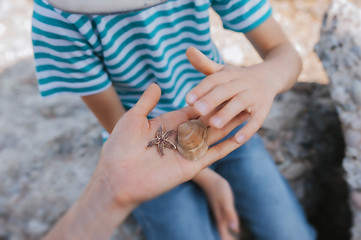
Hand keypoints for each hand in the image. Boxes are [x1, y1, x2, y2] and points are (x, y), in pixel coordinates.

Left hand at [98, 83, 248, 206]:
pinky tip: (243, 136)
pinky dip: (229, 145)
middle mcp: (181, 136)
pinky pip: (214, 154)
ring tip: (248, 112)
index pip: (193, 109)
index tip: (223, 86)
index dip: (208, 99)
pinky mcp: (192, 166)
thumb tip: (156, 84)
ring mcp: (187, 151)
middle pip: (207, 120)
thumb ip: (147, 101)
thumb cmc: (120, 146)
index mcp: (169, 123)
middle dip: (223, 110)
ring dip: (230, 125)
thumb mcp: (133, 118)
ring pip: (214, 135)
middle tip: (243, 96)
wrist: (116, 176)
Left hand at [185, 47, 277, 144]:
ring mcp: (254, 96)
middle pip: (225, 90)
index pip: (213, 80)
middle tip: (198, 110)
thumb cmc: (238, 77)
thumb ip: (205, 64)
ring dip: (227, 114)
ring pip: (240, 104)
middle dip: (212, 100)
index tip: (187, 99)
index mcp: (229, 74)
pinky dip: (248, 130)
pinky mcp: (264, 108)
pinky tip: (237, 140)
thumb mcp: (223, 70)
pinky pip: (257, 120)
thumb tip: (187, 49)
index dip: (201, 89)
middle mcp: (241, 83)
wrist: (272, 75)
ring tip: (213, 125)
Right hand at [201, 172, 240, 239]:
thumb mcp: (226, 201)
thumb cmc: (218, 189)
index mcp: (220, 220)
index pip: (224, 237)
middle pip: (223, 236)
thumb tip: (236, 229)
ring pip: (224, 230)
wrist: (209, 178)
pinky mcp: (221, 210)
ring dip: (229, 236)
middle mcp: (219, 219)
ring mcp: (219, 214)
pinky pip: (225, 223)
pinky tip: (234, 229)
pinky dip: (230, 229)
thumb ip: (230, 214)